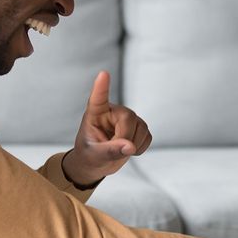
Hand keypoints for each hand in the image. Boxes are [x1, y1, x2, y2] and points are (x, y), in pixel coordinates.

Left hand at [62, 71, 152, 186]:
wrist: (97, 163)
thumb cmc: (89, 155)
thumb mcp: (94, 155)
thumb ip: (110, 151)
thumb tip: (130, 147)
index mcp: (95, 113)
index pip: (98, 98)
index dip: (102, 87)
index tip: (103, 74)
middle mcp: (113, 111)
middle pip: (128, 117)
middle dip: (125, 137)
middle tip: (115, 151)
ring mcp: (127, 118)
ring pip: (141, 127)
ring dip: (133, 145)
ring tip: (118, 151)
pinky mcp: (138, 127)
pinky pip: (148, 136)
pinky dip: (141, 147)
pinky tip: (129, 150)